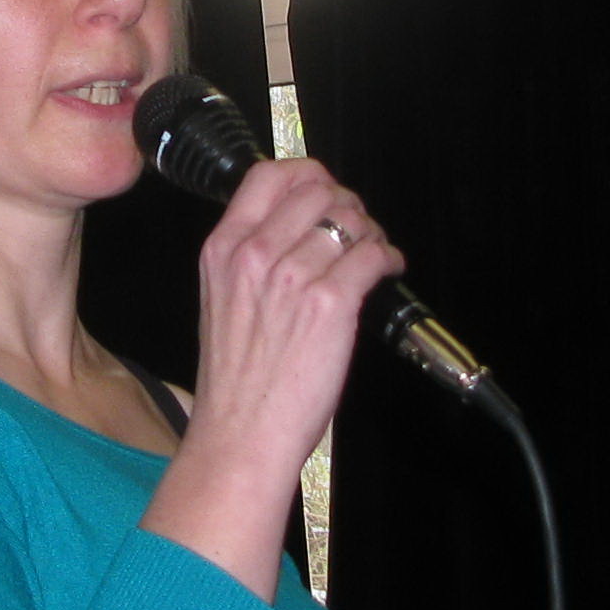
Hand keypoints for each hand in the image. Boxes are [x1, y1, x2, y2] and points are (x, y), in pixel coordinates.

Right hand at [138, 157, 400, 599]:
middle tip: (357, 227)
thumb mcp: (221, 302)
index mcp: (223, 250)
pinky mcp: (330, 303)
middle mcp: (255, 254)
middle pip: (317, 190)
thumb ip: (250, 260)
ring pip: (349, 219)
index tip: (324, 188)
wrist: (240, 435)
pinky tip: (387, 269)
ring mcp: (293, 276)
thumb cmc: (236, 382)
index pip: (267, 176)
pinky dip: (388, 257)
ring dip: (372, 231)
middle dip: (346, 203)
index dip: (307, 174)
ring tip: (374, 252)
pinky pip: (373, 255)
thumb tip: (298, 232)